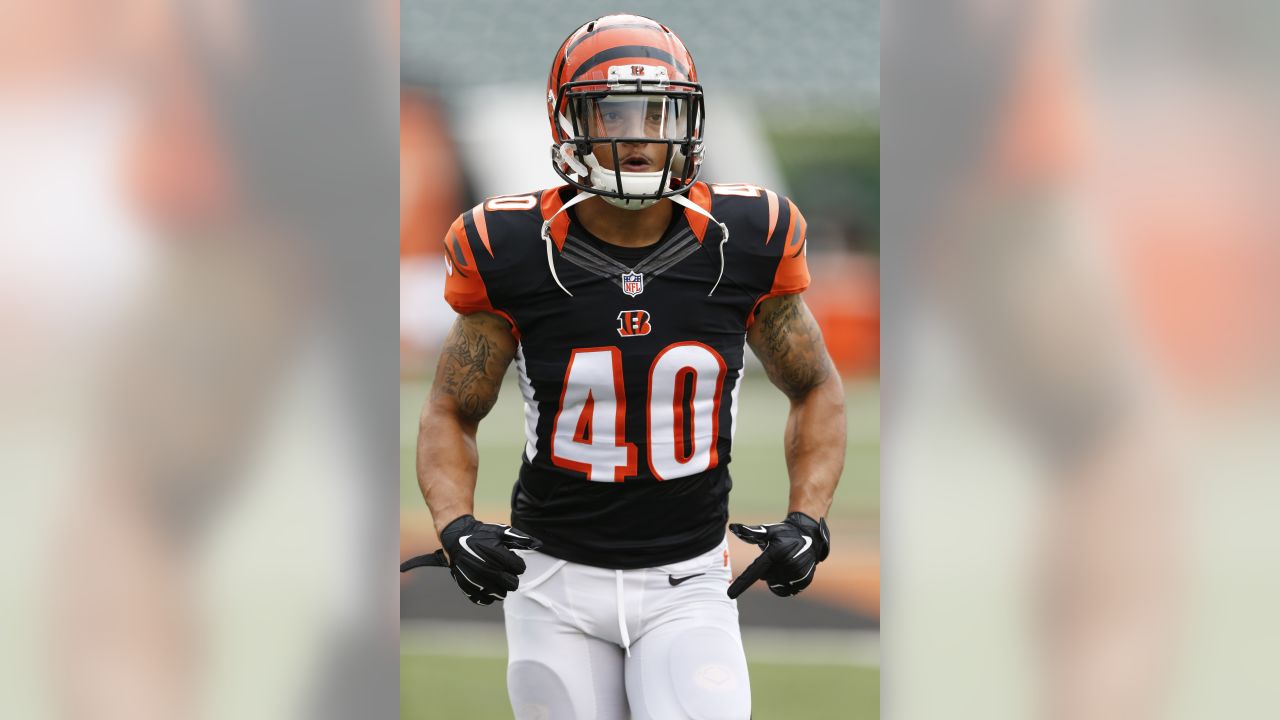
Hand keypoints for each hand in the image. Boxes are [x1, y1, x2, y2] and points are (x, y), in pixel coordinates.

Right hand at [399, 515, 541, 604]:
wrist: (457, 538)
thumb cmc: (482, 534)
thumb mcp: (502, 531)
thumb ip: (521, 538)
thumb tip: (539, 544)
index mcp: (498, 556)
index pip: (520, 569)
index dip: (518, 563)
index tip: (511, 557)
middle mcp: (488, 570)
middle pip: (513, 585)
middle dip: (511, 577)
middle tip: (504, 568)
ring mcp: (477, 580)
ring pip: (500, 594)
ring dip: (501, 586)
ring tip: (494, 574)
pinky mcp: (468, 587)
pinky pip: (485, 600)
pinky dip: (488, 595)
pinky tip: (487, 584)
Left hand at [727, 512, 829, 597]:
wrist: (810, 536)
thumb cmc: (784, 533)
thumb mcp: (767, 531)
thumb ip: (750, 532)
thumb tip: (732, 527)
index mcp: (774, 553)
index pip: (754, 572)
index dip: (741, 584)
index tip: (730, 594)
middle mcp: (787, 564)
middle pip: (765, 578)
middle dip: (767, 570)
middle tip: (776, 557)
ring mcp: (797, 574)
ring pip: (776, 585)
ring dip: (776, 578)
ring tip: (784, 564)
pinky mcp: (804, 581)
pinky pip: (788, 590)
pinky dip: (785, 584)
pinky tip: (790, 572)